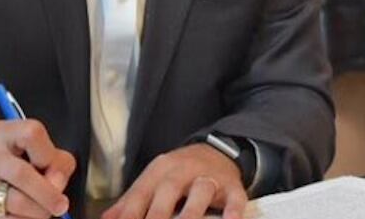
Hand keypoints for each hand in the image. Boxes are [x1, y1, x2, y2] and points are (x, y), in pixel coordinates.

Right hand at [0, 120, 75, 218]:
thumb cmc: (11, 166)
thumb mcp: (35, 152)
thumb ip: (57, 162)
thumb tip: (57, 183)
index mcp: (2, 133)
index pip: (31, 134)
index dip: (48, 155)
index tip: (54, 171)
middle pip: (21, 174)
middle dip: (48, 195)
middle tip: (60, 205)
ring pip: (15, 203)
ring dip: (37, 213)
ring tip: (41, 212)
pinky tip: (24, 217)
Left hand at [101, 143, 246, 218]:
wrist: (216, 152)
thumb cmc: (179, 173)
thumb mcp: (153, 181)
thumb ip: (130, 202)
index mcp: (159, 171)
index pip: (141, 192)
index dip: (129, 213)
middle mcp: (183, 171)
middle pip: (168, 190)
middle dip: (157, 214)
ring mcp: (209, 178)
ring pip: (200, 191)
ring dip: (191, 213)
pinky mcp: (232, 187)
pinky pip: (234, 199)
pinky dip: (232, 212)